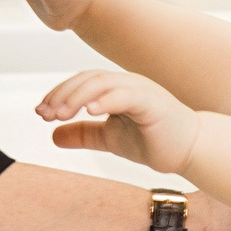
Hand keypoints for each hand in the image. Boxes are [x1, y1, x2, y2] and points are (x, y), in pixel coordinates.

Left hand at [37, 69, 201, 173]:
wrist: (189, 151)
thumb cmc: (153, 141)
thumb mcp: (109, 138)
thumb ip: (84, 134)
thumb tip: (53, 135)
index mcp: (116, 88)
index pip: (81, 83)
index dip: (59, 95)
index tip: (41, 113)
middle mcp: (126, 83)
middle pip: (87, 79)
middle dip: (63, 95)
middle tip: (45, 114)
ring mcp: (140, 89)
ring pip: (103, 83)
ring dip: (78, 96)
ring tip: (61, 114)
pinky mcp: (152, 102)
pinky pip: (126, 95)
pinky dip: (106, 100)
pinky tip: (90, 111)